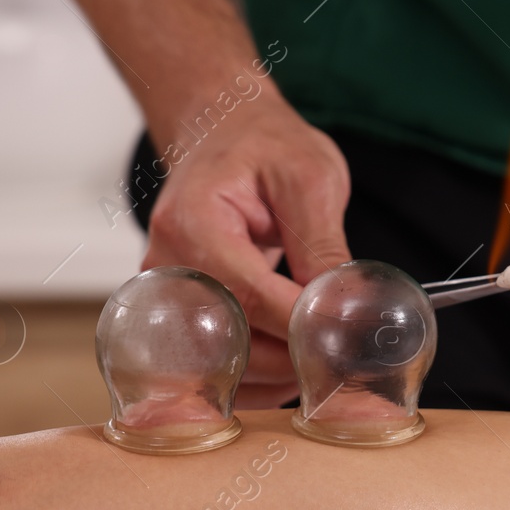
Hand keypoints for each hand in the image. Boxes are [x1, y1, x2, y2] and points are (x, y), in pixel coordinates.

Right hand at [141, 97, 351, 405]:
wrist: (225, 134)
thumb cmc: (263, 147)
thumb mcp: (310, 176)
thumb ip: (322, 244)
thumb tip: (342, 306)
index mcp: (192, 222)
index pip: (247, 295)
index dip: (299, 325)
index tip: (345, 340)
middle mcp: (166, 264)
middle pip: (228, 337)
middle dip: (290, 357)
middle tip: (345, 362)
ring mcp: (164, 293)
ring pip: (216, 359)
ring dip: (273, 375)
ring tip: (324, 364)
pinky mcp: (175, 311)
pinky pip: (211, 358)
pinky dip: (253, 374)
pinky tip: (292, 369)